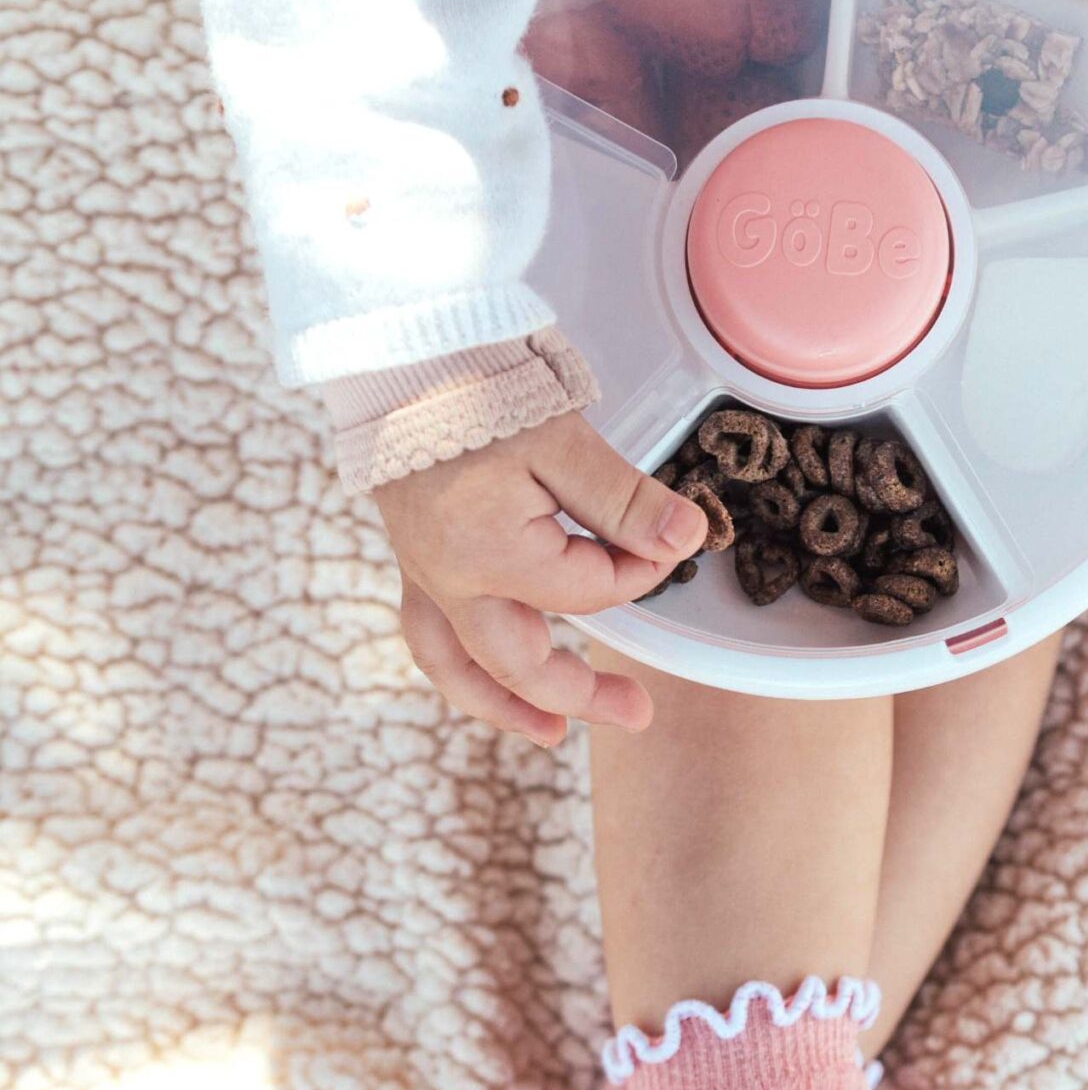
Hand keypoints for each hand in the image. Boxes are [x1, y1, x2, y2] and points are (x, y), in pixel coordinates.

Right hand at [376, 414, 707, 744]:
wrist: (398, 356)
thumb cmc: (476, 390)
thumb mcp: (562, 440)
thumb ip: (624, 501)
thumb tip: (686, 540)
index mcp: (490, 555)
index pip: (589, 593)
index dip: (639, 571)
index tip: (670, 539)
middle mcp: (449, 581)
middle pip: (518, 663)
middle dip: (580, 695)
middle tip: (638, 713)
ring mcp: (423, 575)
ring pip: (459, 666)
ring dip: (506, 705)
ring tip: (550, 733)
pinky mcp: (413, 561)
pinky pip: (432, 637)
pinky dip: (463, 669)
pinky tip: (489, 678)